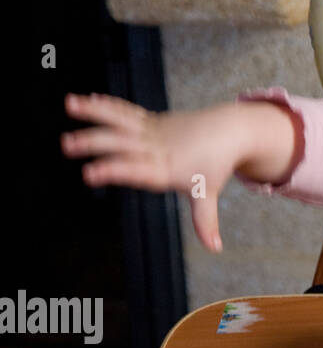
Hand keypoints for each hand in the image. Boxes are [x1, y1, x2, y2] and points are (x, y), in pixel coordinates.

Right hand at [62, 93, 245, 251]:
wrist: (230, 132)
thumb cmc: (215, 164)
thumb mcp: (208, 193)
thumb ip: (205, 220)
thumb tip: (215, 247)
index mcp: (165, 169)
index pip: (137, 171)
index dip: (114, 171)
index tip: (90, 173)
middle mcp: (155, 148)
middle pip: (121, 144)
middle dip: (94, 143)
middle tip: (68, 144)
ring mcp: (152, 131)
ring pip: (120, 120)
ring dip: (95, 113)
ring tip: (70, 105)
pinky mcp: (151, 120)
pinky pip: (127, 111)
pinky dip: (107, 105)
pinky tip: (86, 100)